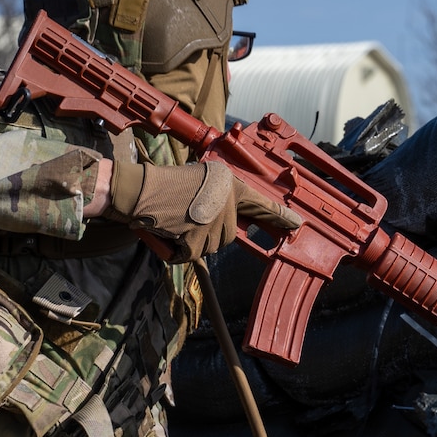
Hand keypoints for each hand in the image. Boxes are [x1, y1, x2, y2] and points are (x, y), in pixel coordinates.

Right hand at [108, 160, 300, 261]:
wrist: (139, 190)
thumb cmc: (162, 184)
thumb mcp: (199, 180)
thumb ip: (218, 197)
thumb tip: (227, 219)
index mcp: (229, 184)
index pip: (260, 203)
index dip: (279, 216)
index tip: (297, 224)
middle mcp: (227, 202)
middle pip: (228, 234)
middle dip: (207, 231)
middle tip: (185, 217)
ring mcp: (214, 223)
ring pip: (211, 246)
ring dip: (192, 241)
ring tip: (174, 221)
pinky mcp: (198, 242)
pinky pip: (191, 256)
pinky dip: (175, 250)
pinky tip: (167, 232)